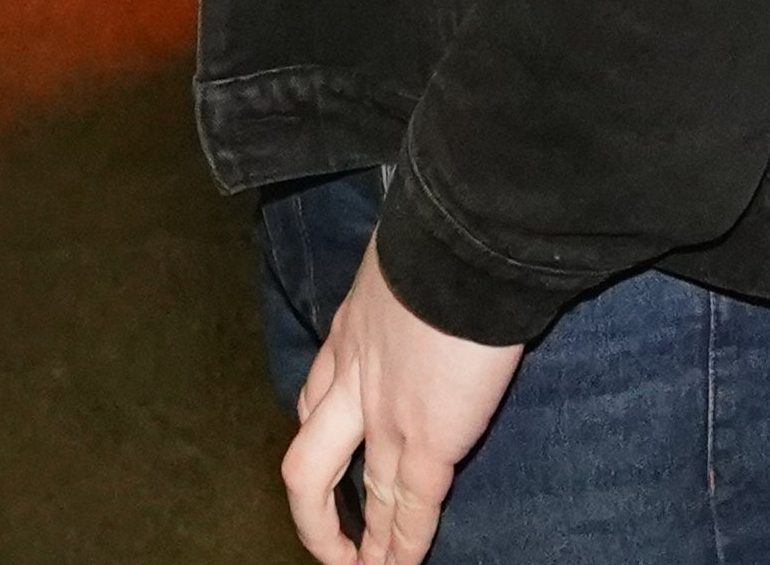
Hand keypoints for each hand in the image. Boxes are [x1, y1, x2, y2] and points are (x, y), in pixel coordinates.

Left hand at [284, 240, 523, 561]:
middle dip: (314, 513)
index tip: (330, 454)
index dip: (320, 434)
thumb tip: (432, 272)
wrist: (461, 243)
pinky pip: (410, 508)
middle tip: (328, 543)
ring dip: (362, 543)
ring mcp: (384, 417)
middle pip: (309, 464)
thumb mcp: (404, 257)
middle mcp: (352, 381)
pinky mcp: (427, 441)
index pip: (317, 395)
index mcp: (349, 333)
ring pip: (355, 495)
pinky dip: (404, 545)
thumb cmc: (443, 236)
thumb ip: (409, 283)